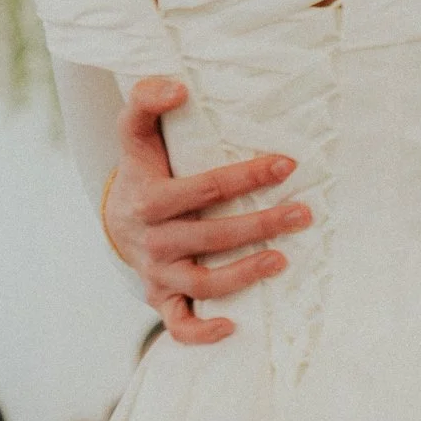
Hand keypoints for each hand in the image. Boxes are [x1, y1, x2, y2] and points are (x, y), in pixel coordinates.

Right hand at [105, 78, 311, 345]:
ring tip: (283, 259)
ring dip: (245, 274)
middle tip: (303, 213)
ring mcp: (157, 273)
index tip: (287, 165)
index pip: (206, 188)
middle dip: (262, 224)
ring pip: (203, 283)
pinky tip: (234, 326)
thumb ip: (146, 99)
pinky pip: (179, 324)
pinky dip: (202, 332)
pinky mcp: (161, 297)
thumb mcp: (135, 131)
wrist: (116, 215)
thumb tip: (177, 88)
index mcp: (150, 199)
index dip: (248, 176)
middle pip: (214, 237)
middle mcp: (154, 241)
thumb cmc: (142, 166)